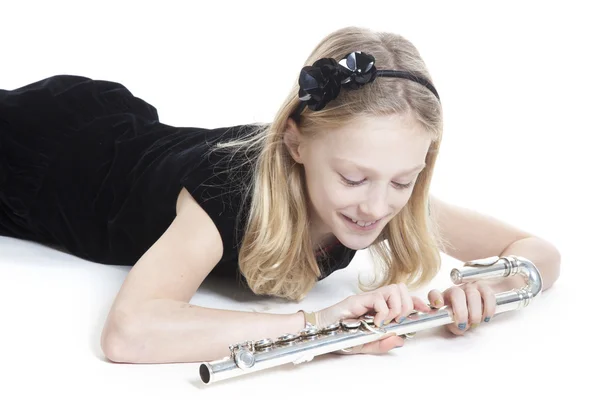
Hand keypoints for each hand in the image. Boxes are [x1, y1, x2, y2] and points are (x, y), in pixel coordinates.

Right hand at [315, 283, 430, 354]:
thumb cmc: (338, 335)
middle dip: (407, 307)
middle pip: (402, 289)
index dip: (416, 302)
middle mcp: (375, 299)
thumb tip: (401, 340)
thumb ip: (382, 343)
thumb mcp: (365, 344)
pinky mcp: (358, 299)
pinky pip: (379, 298)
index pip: (403, 297)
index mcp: (379, 308)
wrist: (319, 331)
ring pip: (394, 290)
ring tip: (385, 322)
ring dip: (395, 308)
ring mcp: (367, 298)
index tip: (425, 311)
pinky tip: (374, 322)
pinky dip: (382, 312)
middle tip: (396, 322)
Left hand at [427, 281, 495, 334]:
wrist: (481, 306)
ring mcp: (471, 287)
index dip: (435, 298)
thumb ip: (454, 326)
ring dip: (475, 312)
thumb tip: (458, 327)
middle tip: (463, 324)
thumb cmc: (465, 316)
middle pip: (456, 294)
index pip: (434, 294)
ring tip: (475, 322)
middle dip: (461, 312)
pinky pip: (488, 295)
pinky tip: (486, 317)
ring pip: (473, 295)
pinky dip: (488, 309)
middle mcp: (457, 290)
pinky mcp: (485, 288)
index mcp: (445, 298)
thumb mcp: (456, 323)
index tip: (438, 305)